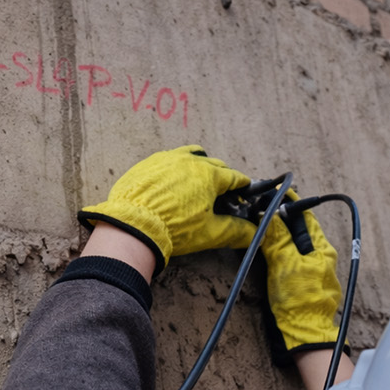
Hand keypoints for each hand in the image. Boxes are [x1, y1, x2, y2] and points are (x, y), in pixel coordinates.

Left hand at [79, 146, 255, 271]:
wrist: (133, 228)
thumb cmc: (175, 229)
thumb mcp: (211, 233)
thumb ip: (236, 231)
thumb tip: (255, 233)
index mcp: (209, 175)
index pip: (234, 177)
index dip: (242, 187)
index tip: (244, 193)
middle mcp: (189, 161)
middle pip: (214, 164)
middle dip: (222, 177)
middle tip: (222, 193)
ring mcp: (166, 159)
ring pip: (190, 155)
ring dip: (199, 166)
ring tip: (198, 182)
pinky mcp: (147, 164)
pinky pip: (167, 161)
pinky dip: (175, 169)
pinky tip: (171, 184)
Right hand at [261, 192, 342, 366]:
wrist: (304, 334)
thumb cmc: (299, 300)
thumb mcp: (285, 264)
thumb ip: (278, 238)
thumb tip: (269, 214)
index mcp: (321, 249)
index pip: (305, 216)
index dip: (290, 203)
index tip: (274, 193)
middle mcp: (321, 257)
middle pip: (300, 229)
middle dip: (282, 217)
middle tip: (262, 207)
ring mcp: (314, 270)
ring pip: (295, 244)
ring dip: (280, 234)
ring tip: (262, 225)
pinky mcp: (305, 283)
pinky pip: (292, 259)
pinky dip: (280, 250)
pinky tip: (268, 251)